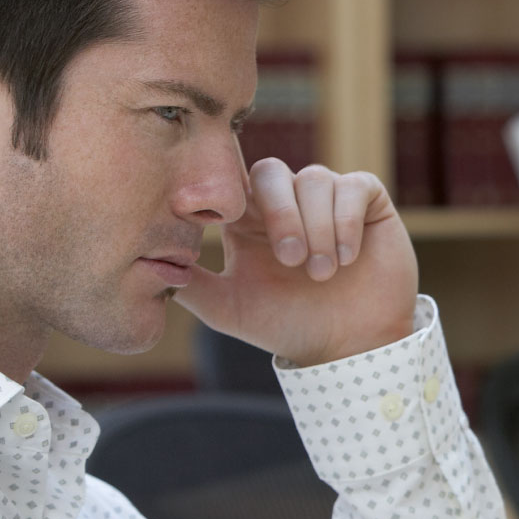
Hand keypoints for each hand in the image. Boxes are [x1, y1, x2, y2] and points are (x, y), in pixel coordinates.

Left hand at [175, 158, 418, 367]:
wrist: (348, 346)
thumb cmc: (289, 326)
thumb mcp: (229, 309)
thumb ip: (191, 284)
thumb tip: (152, 262)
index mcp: (249, 219)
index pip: (234, 181)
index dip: (232, 192)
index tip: (232, 223)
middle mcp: (287, 202)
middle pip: (271, 172)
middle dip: (281, 214)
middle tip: (290, 261)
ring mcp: (327, 198)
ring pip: (314, 180)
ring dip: (317, 228)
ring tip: (323, 274)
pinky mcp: (366, 202)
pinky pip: (353, 187)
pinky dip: (346, 222)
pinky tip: (346, 258)